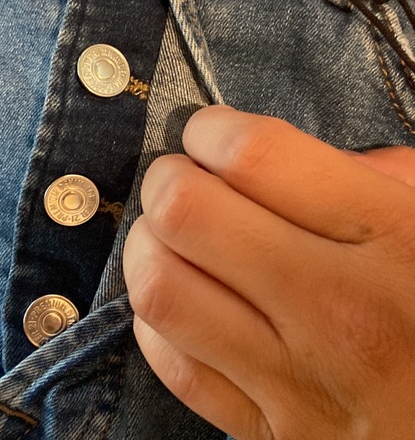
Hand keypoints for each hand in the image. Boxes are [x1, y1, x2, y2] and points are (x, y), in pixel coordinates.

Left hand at [123, 105, 414, 439]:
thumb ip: (377, 177)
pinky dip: (158, 321)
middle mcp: (336, 309)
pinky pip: (172, 364)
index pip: (254, 155)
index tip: (208, 134)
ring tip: (169, 239)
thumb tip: (286, 156)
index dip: (211, 130)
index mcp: (392, 238)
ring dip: (148, 247)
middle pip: (186, 213)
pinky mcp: (268, 432)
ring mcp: (296, 380)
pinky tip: (183, 302)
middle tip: (180, 182)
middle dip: (167, 181)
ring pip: (160, 288)